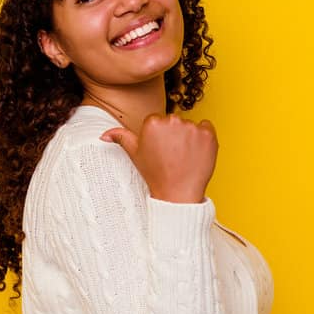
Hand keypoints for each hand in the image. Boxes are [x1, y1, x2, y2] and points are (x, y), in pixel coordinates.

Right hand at [99, 113, 217, 203]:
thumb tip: (105, 134)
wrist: (177, 192)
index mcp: (152, 122)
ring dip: (189, 137)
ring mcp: (191, 127)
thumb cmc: (155, 174)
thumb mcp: (134, 154)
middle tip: (172, 154)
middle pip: (174, 121)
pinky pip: (207, 128)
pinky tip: (196, 152)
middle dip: (174, 134)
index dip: (159, 136)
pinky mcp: (208, 133)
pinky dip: (203, 138)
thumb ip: (121, 138)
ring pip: (190, 125)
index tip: (160, 150)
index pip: (158, 121)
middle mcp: (172, 120)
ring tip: (183, 156)